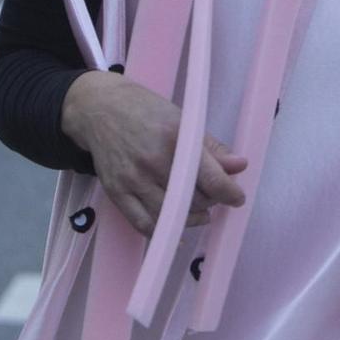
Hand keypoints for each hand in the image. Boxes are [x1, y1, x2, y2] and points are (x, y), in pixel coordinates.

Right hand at [61, 70, 246, 235]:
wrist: (100, 109)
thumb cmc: (145, 111)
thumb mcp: (183, 119)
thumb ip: (212, 148)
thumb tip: (240, 166)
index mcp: (174, 137)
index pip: (210, 177)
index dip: (229, 193)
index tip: (237, 198)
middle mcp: (153, 160)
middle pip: (193, 199)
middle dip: (210, 201)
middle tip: (213, 194)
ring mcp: (132, 179)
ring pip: (170, 215)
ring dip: (190, 217)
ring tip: (198, 209)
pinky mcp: (116, 192)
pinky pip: (143, 224)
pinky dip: (163, 230)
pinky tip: (175, 225)